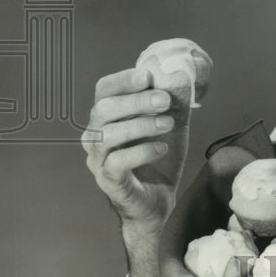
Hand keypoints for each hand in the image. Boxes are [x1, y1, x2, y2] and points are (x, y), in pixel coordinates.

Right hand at [82, 66, 191, 236]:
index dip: (123, 80)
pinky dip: (141, 151)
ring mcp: (98, 160)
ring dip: (141, 125)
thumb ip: (174, 102)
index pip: (104, 90)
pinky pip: (117, 162)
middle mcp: (95, 136)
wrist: (158, 201)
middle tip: (164, 100)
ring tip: (167, 123)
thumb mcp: (171, 124)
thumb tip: (179, 75)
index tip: (148, 76)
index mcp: (107, 117)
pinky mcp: (108, 180)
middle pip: (103, 109)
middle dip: (135, 101)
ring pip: (107, 135)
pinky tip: (161, 148)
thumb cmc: (159, 157)